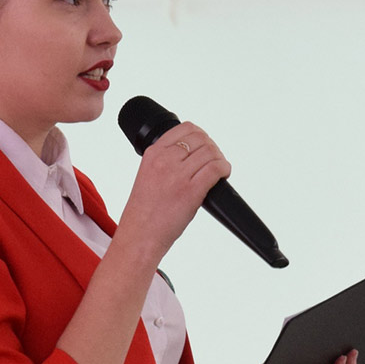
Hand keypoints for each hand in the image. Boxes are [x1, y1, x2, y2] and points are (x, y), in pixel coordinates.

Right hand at [111, 121, 229, 263]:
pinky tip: (224, 174)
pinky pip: (216, 169)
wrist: (139, 236)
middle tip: (215, 159)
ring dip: (220, 158)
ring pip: (210, 152)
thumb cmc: (144, 213)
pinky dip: (225, 169)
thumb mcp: (147, 176)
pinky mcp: (191, 191)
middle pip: (201, 138)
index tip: (204, 144)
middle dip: (212, 147)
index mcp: (153, 154)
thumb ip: (165, 162)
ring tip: (220, 168)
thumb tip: (190, 157)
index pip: (184, 128)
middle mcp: (165, 160)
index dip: (200, 134)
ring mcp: (178, 175)